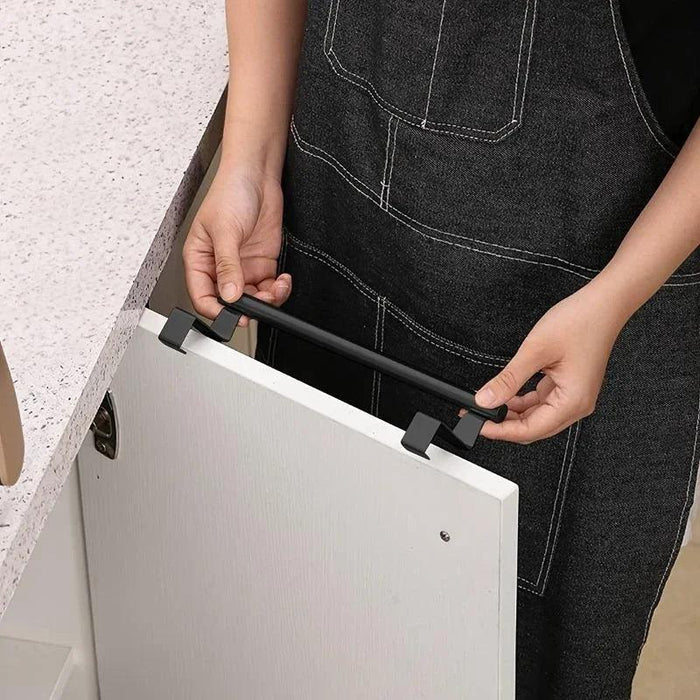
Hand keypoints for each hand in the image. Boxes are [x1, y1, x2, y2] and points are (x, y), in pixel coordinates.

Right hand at [183, 163, 290, 323]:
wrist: (257, 175)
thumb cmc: (230, 192)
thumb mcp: (225, 231)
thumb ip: (227, 266)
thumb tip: (229, 295)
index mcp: (200, 260)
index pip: (203, 296)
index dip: (216, 311)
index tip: (232, 315)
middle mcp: (220, 267)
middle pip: (230, 302)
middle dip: (247, 307)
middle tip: (259, 306)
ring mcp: (242, 266)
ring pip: (252, 297)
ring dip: (266, 300)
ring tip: (275, 290)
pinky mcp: (262, 263)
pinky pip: (269, 287)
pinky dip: (278, 289)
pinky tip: (282, 281)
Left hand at [464, 284, 627, 442]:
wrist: (603, 305)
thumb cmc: (580, 322)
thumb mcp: (535, 352)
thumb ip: (508, 380)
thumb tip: (486, 399)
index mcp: (572, 402)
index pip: (530, 430)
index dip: (501, 431)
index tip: (479, 425)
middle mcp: (577, 404)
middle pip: (534, 428)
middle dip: (504, 425)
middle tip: (478, 415)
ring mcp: (574, 397)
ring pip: (536, 417)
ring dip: (512, 414)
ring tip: (488, 403)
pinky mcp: (569, 387)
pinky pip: (542, 403)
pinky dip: (523, 402)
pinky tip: (507, 395)